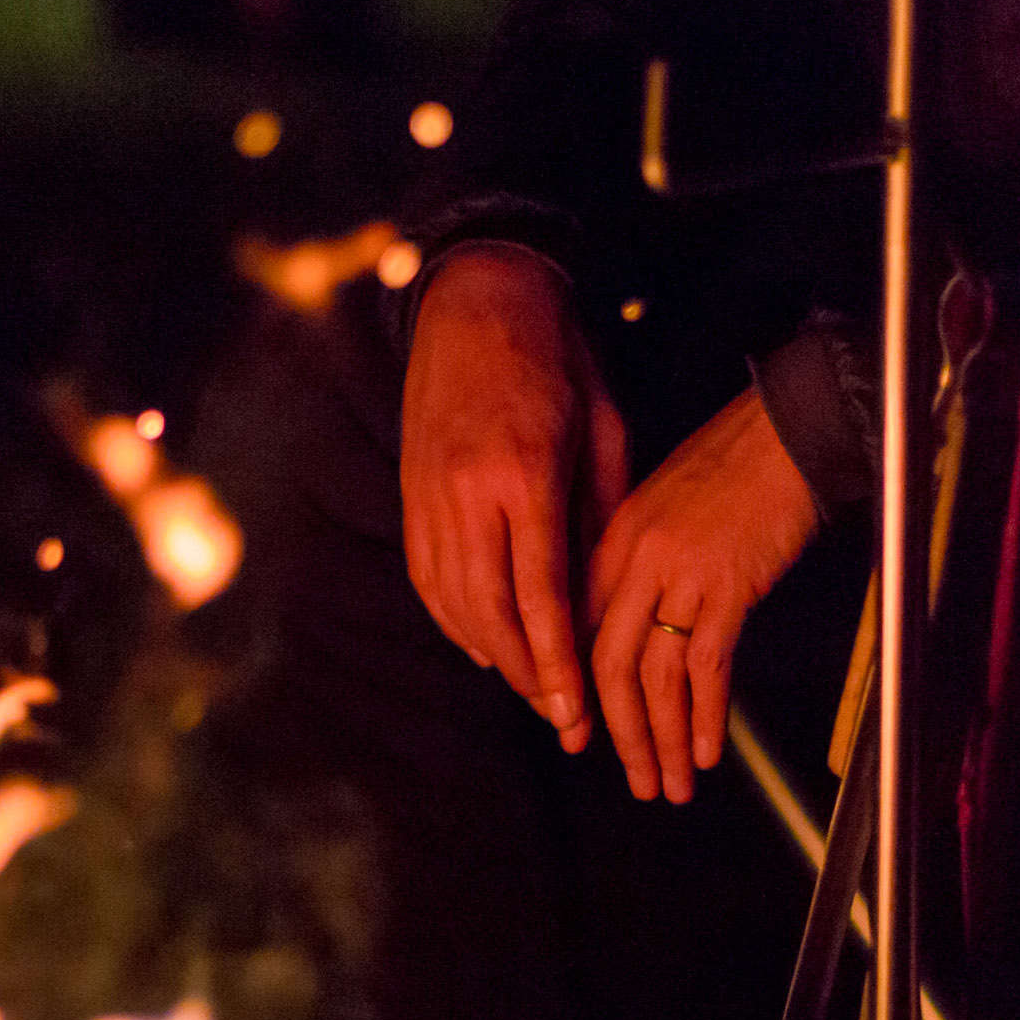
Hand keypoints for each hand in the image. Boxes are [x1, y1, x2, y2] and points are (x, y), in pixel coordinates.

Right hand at [401, 246, 630, 750]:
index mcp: (524, 473)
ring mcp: (430, 493)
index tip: (577, 711)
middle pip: (491, 614)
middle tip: (563, 720)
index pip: (540, 594)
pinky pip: (428, 576)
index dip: (557, 662)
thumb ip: (602, 514)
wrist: (477, 298)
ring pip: (454, 603)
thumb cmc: (557, 358)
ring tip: (533, 691)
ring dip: (493, 656)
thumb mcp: (604, 430)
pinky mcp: (411, 492)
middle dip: (528, 678)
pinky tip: (485, 646)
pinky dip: (456, 620)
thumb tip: (607, 592)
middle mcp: (467, 491)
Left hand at [585, 385, 819, 802]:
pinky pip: (706, 665)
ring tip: (669, 785)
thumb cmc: (737, 463)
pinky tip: (706, 750)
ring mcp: (681, 573)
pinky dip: (704, 716)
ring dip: (661, 739)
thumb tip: (637, 624)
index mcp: (615, 540)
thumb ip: (643, 562)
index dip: (579, 690)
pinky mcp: (729, 584)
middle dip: (619, 733)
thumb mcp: (668, 507)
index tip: (583, 734)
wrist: (790, 429)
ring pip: (656, 676)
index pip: (581, 630)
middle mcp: (637, 560)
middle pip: (609, 665)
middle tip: (632, 778)